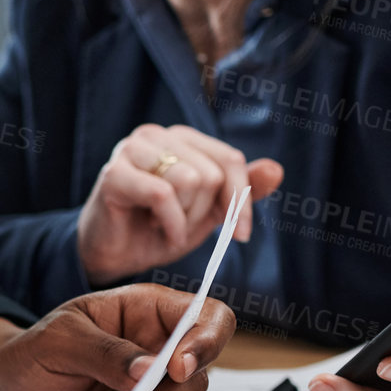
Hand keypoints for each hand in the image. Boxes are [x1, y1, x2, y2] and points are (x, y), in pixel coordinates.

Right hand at [78, 124, 282, 284]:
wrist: (113, 256)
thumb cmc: (156, 229)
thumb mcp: (207, 213)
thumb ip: (240, 192)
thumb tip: (276, 170)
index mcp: (182, 139)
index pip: (229, 160)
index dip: (241, 200)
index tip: (240, 235)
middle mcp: (156, 135)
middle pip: (211, 174)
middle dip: (202, 213)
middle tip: (180, 227)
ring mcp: (132, 150)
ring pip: (190, 181)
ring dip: (184, 220)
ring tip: (166, 227)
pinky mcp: (114, 173)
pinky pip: (163, 195)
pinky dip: (170, 223)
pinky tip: (158, 231)